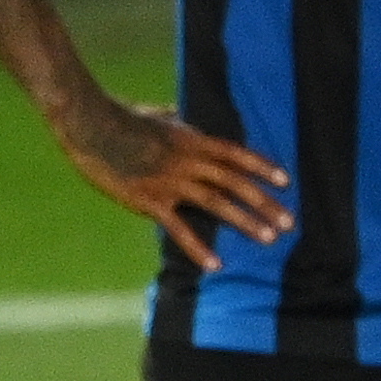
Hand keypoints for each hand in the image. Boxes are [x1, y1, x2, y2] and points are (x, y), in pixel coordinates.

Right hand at [51, 84, 289, 272]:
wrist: (91, 126)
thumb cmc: (119, 118)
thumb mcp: (156, 115)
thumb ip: (174, 120)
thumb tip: (181, 116)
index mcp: (191, 139)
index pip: (236, 154)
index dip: (263, 167)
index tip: (286, 181)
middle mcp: (188, 161)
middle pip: (235, 183)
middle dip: (265, 203)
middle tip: (290, 221)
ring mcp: (171, 182)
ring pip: (218, 204)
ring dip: (246, 222)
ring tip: (270, 238)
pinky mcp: (150, 201)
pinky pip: (180, 229)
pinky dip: (199, 248)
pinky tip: (216, 265)